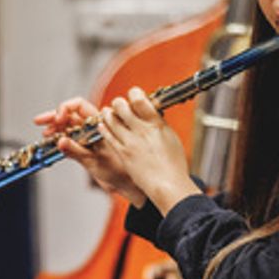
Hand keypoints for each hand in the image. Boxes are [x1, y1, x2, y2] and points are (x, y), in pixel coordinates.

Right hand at [32, 97, 143, 204]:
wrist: (125, 183)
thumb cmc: (118, 170)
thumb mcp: (95, 161)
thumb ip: (76, 151)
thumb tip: (61, 142)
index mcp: (99, 123)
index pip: (79, 105)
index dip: (65, 108)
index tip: (57, 118)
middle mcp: (92, 127)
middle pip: (70, 114)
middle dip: (54, 116)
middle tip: (39, 121)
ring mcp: (87, 136)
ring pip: (67, 125)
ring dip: (55, 127)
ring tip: (46, 133)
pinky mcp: (83, 145)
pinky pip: (68, 137)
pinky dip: (59, 137)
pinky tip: (51, 140)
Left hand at [100, 88, 200, 212]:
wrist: (167, 185)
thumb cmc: (174, 165)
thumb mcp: (172, 138)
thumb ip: (159, 124)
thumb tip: (152, 112)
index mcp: (157, 125)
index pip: (139, 99)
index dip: (134, 93)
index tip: (134, 95)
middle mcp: (142, 131)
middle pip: (121, 106)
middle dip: (118, 103)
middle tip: (120, 106)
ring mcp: (130, 142)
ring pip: (110, 119)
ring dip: (108, 113)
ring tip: (109, 113)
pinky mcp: (122, 153)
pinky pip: (107, 135)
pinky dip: (104, 127)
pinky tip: (104, 125)